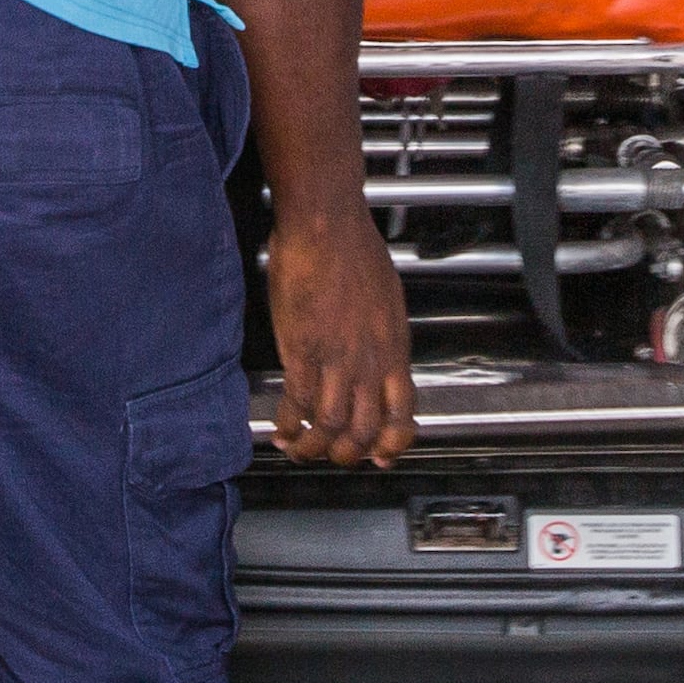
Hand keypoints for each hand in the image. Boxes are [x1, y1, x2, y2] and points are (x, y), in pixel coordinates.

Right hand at [261, 209, 416, 467]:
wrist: (327, 227)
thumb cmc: (354, 249)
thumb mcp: (387, 299)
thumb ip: (383, 336)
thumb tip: (379, 355)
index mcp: (393, 348)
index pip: (403, 412)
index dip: (393, 442)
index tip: (383, 454)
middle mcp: (370, 361)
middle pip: (365, 430)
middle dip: (348, 453)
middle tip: (333, 455)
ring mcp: (337, 359)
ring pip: (330, 426)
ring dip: (313, 447)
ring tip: (300, 449)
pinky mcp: (303, 351)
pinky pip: (298, 403)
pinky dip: (287, 424)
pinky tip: (280, 429)